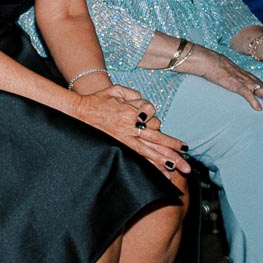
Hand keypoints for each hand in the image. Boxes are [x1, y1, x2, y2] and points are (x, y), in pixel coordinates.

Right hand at [73, 84, 189, 178]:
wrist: (77, 111)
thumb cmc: (95, 100)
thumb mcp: (114, 90)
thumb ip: (131, 94)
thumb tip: (142, 101)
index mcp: (130, 111)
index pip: (151, 115)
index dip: (153, 116)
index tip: (149, 118)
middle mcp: (130, 126)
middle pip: (156, 138)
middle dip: (172, 147)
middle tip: (186, 154)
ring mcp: (123, 138)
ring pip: (149, 151)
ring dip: (164, 159)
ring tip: (176, 167)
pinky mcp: (117, 146)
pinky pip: (136, 157)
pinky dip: (148, 164)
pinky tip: (157, 172)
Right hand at [182, 43, 262, 116]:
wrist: (212, 62)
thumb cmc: (223, 72)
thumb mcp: (238, 81)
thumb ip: (247, 89)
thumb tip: (254, 101)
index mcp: (255, 81)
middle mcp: (254, 82)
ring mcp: (246, 83)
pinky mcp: (236, 84)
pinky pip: (247, 93)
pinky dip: (253, 101)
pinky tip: (258, 109)